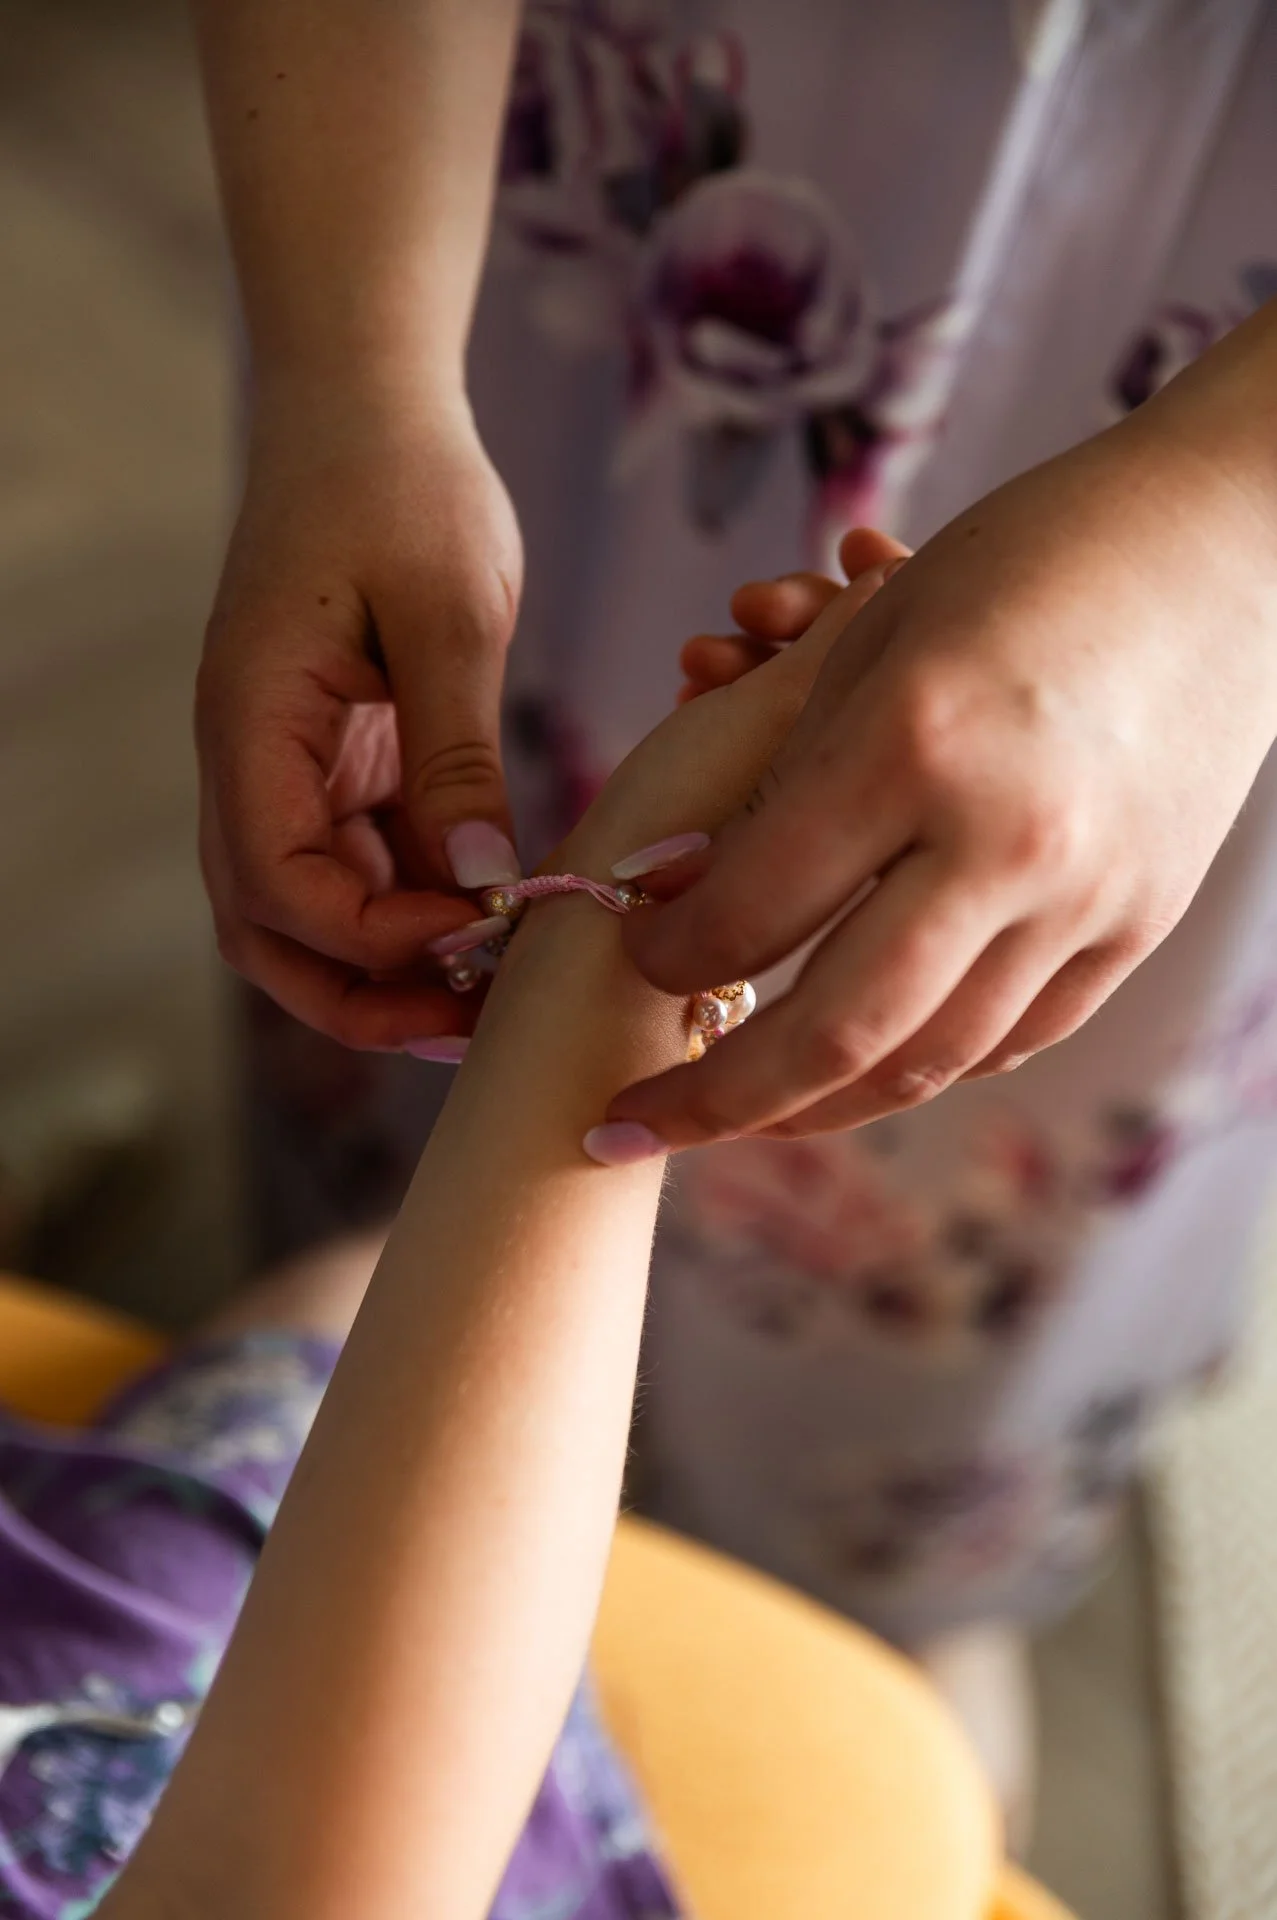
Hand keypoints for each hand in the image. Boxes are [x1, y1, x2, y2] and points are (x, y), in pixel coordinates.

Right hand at [197, 385, 522, 1047]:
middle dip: (362, 994)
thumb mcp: (446, 611)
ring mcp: (290, 768)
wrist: (370, 409)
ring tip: (492, 993)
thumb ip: (455, 751)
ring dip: (392, 965)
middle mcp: (252, 762)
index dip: (371, 939)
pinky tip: (494, 922)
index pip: (277, 885)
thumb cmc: (401, 484)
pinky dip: (419, 908)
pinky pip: (363, 865)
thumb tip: (476, 882)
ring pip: (315, 914)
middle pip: (273, 931)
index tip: (474, 939)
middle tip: (470, 1025)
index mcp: (250, 723)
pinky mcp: (339, 762)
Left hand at [604, 403, 1276, 1148]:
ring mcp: (1087, 896)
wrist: (1225, 551)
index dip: (670, 953)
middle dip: (714, 1099)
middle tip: (627, 1128)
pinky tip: (862, 1069)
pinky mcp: (1140, 924)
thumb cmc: (1024, 561)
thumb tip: (674, 893)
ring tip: (739, 1118)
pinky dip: (927, 1065)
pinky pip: (1015, 1036)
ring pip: (931, 1061)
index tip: (635, 954)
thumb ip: (782, 774)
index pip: (754, 908)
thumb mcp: (875, 640)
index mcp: (913, 744)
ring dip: (817, 1110)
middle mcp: (1005, 840)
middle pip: (838, 1030)